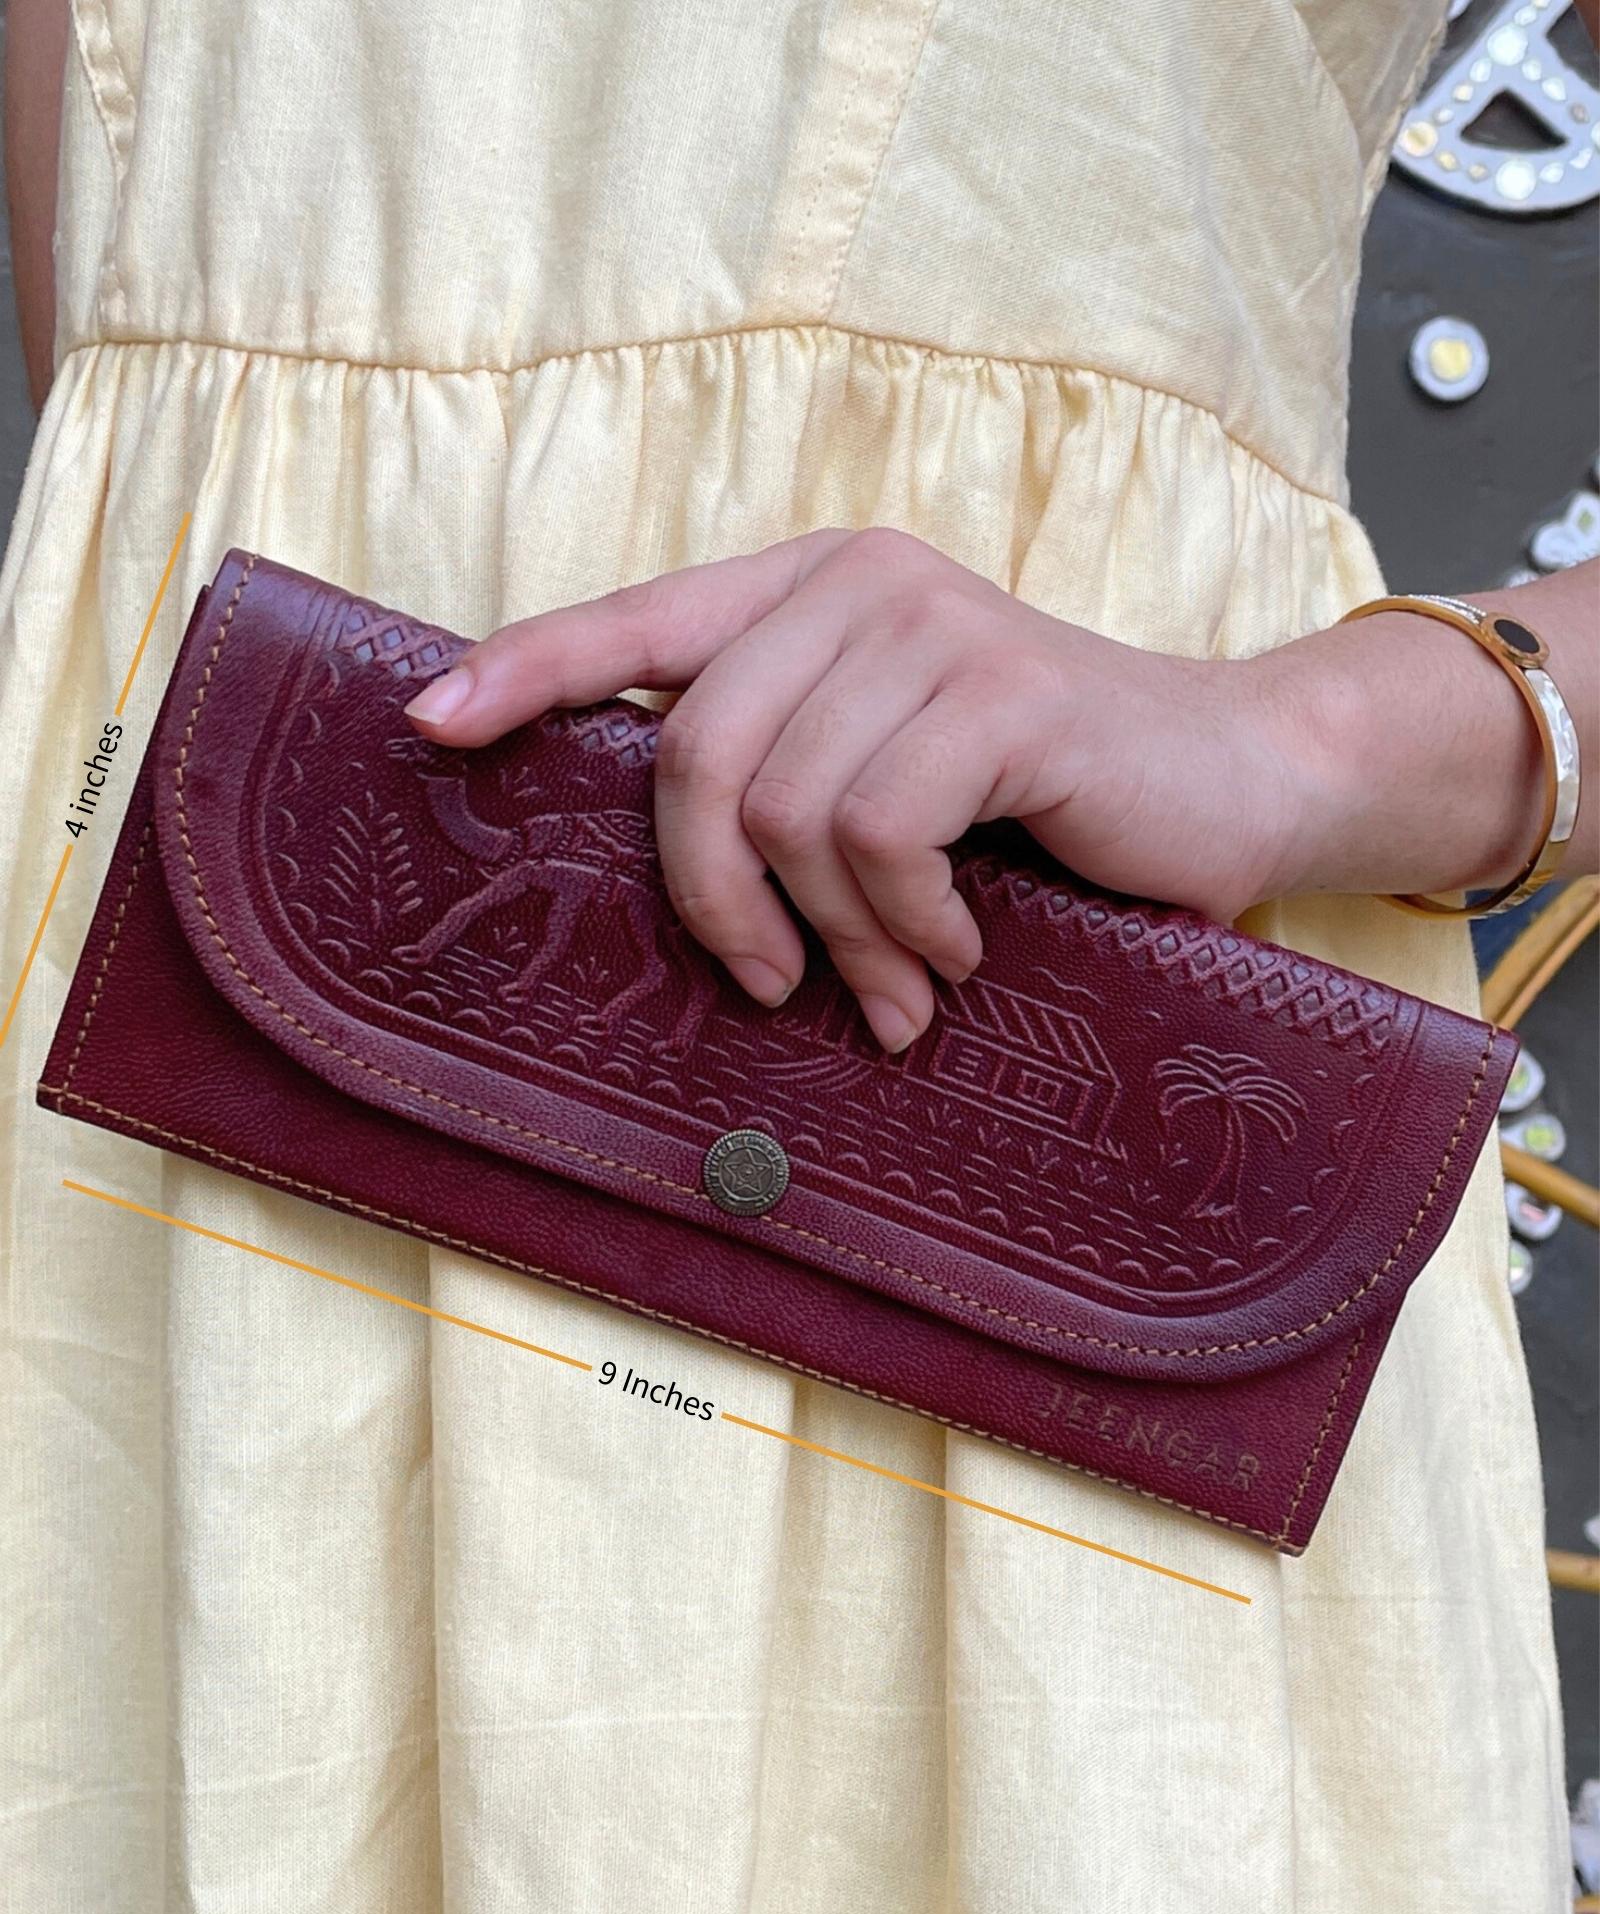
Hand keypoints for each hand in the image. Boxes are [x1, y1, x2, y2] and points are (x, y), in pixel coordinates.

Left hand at [404, 528, 1305, 1050]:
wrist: (1227, 778)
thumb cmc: (1040, 800)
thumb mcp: (890, 774)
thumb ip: (784, 775)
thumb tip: (668, 866)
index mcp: (812, 590)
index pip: (638, 620)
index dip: (526, 669)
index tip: (429, 721)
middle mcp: (860, 583)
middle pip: (695, 751)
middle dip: (714, 898)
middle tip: (771, 984)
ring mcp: (935, 628)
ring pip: (787, 809)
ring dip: (835, 935)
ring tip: (891, 987)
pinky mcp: (1006, 693)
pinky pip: (882, 832)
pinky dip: (905, 924)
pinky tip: (952, 952)